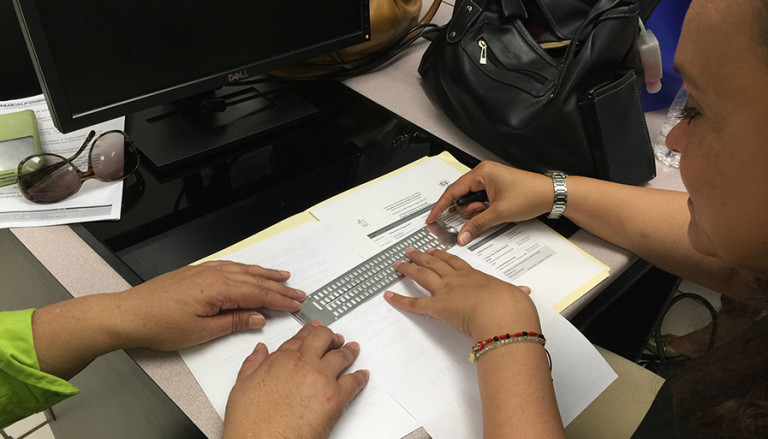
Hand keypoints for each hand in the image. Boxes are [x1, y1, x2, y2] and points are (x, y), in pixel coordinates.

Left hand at [113, 260, 306, 349]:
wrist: (129, 314)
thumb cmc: (160, 324)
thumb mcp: (201, 331)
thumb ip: (233, 322)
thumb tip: (257, 318)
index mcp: (218, 289)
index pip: (258, 293)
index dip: (279, 299)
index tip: (296, 304)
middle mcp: (214, 274)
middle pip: (254, 280)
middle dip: (278, 287)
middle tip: (298, 293)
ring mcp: (205, 271)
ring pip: (243, 271)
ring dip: (265, 275)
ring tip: (283, 277)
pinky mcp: (196, 272)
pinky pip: (230, 267)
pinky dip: (245, 270)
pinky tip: (250, 272)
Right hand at [223, 323, 368, 438]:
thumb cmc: (251, 422)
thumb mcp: (242, 386)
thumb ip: (252, 364)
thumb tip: (260, 351)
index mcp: (280, 360)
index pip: (299, 338)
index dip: (309, 332)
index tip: (315, 329)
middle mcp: (302, 364)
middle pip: (323, 340)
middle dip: (331, 337)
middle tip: (336, 339)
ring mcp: (321, 379)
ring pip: (341, 357)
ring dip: (348, 352)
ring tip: (352, 350)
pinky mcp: (335, 398)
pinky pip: (353, 382)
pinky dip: (360, 377)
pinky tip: (362, 375)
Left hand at [384, 248, 540, 338]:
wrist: (502, 312)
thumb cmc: (510, 305)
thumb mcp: (515, 295)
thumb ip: (516, 293)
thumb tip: (524, 292)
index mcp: (475, 276)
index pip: (455, 263)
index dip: (443, 256)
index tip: (435, 251)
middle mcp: (457, 279)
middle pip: (435, 263)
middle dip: (422, 257)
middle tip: (411, 252)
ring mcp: (446, 291)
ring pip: (422, 275)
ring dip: (408, 268)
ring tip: (398, 264)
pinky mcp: (437, 306)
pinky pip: (414, 303)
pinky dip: (400, 300)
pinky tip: (389, 296)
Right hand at [426, 161, 552, 244]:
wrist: (551, 195)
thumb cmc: (530, 195)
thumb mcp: (500, 213)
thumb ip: (477, 225)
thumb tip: (462, 236)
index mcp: (481, 173)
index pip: (453, 190)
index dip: (441, 206)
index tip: (432, 217)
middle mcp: (483, 173)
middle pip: (461, 197)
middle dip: (470, 210)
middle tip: (483, 214)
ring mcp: (489, 180)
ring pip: (470, 201)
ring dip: (478, 211)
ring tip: (493, 212)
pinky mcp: (494, 188)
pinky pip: (480, 201)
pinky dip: (483, 209)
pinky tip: (492, 212)